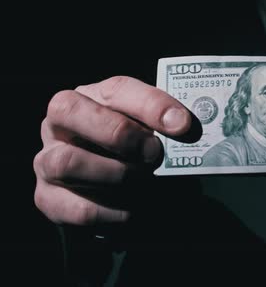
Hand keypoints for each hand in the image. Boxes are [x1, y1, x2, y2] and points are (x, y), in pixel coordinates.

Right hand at [33, 76, 199, 224]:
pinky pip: (78, 207)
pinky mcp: (48, 200)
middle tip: (154, 153)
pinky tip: (134, 209)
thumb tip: (185, 128)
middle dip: (118, 133)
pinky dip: (114, 211)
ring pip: (66, 161)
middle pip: (69, 111)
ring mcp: (46, 161)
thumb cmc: (138, 154)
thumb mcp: (151, 133)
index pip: (116, 89)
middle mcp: (59, 124)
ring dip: (115, 174)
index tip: (183, 124)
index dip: (151, 105)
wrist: (118, 195)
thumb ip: (164, 127)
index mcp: (90, 97)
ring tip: (145, 182)